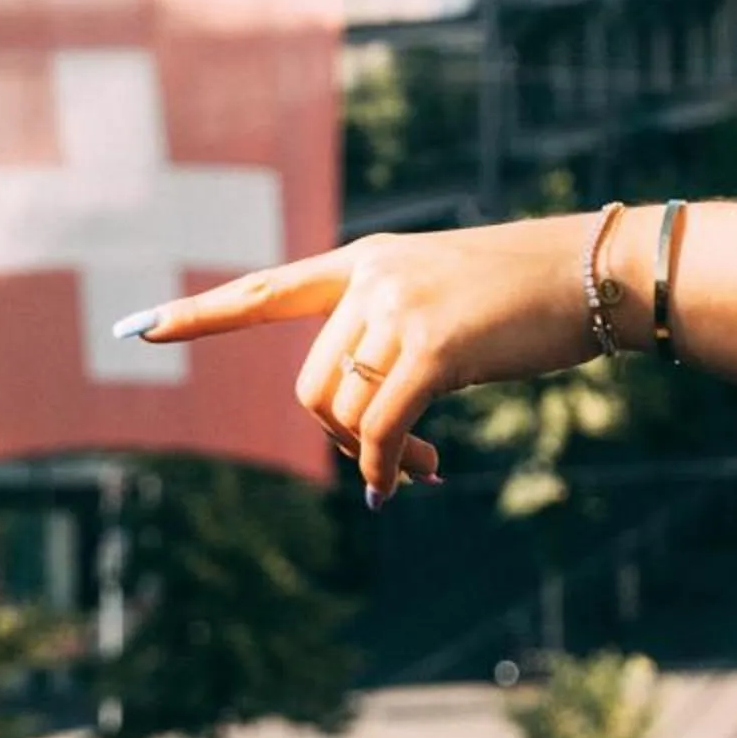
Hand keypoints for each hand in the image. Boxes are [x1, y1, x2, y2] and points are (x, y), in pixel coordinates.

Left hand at [119, 216, 603, 496]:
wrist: (594, 272)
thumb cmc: (531, 295)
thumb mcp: (447, 300)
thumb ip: (395, 337)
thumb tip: (367, 433)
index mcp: (368, 260)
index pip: (268, 290)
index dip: (202, 315)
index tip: (141, 330)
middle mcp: (372, 276)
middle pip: (313, 384)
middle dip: (345, 436)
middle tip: (399, 463)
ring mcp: (400, 305)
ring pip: (345, 408)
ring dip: (375, 452)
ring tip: (422, 464)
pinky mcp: (434, 343)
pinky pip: (384, 427)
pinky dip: (389, 463)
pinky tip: (413, 477)